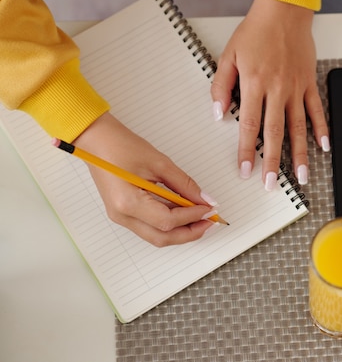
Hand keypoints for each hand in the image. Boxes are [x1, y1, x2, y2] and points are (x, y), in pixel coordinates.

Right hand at [73, 112, 217, 246]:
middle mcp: (121, 215)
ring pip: (156, 235)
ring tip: (201, 217)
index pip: (168, 221)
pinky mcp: (123, 212)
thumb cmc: (120, 145)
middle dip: (190, 233)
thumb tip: (204, 199)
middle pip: (162, 237)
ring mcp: (120, 216)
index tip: (210, 208)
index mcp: (127, 203)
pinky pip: (150, 225)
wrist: (96, 139)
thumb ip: (184, 184)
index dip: (192, 217)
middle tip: (210, 221)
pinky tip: (185, 212)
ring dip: (181, 230)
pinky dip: (169, 223)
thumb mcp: (159, 162)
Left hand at [211, 0, 329, 189]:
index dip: (246, 151)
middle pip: (275, 133)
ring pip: (299, 127)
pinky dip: (321, 130)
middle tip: (271, 184)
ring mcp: (296, 88)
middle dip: (273, 162)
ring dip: (300, 155)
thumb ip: (221, 86)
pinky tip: (323, 148)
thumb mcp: (228, 56)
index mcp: (255, 84)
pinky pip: (317, 110)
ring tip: (301, 177)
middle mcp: (278, 89)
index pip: (249, 125)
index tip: (245, 171)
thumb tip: (218, 114)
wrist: (283, 12)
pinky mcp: (309, 83)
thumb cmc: (255, 32)